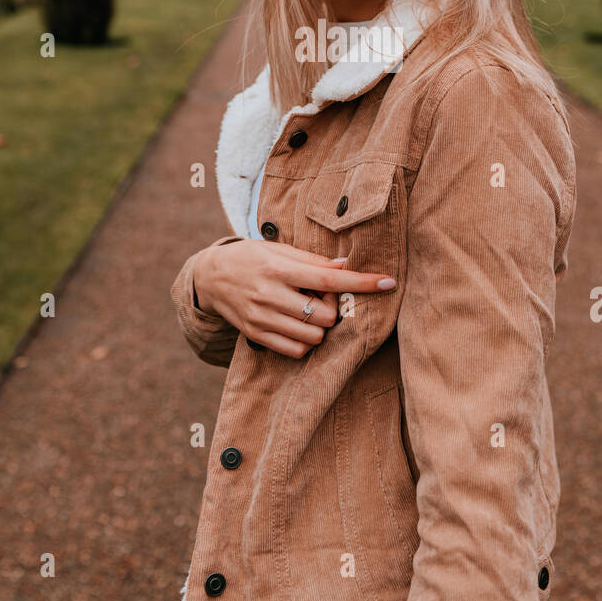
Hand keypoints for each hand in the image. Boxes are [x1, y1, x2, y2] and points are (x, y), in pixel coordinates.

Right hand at [192, 239, 396, 358]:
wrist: (212, 276)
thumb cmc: (254, 258)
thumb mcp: (280, 250)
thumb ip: (313, 261)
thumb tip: (346, 265)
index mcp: (279, 268)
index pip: (329, 278)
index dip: (362, 282)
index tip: (389, 282)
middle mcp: (269, 294)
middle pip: (324, 315)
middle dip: (332, 308)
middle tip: (321, 297)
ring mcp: (261, 317)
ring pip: (312, 336)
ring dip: (320, 326)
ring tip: (307, 310)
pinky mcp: (255, 335)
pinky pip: (295, 350)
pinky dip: (305, 342)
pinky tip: (297, 325)